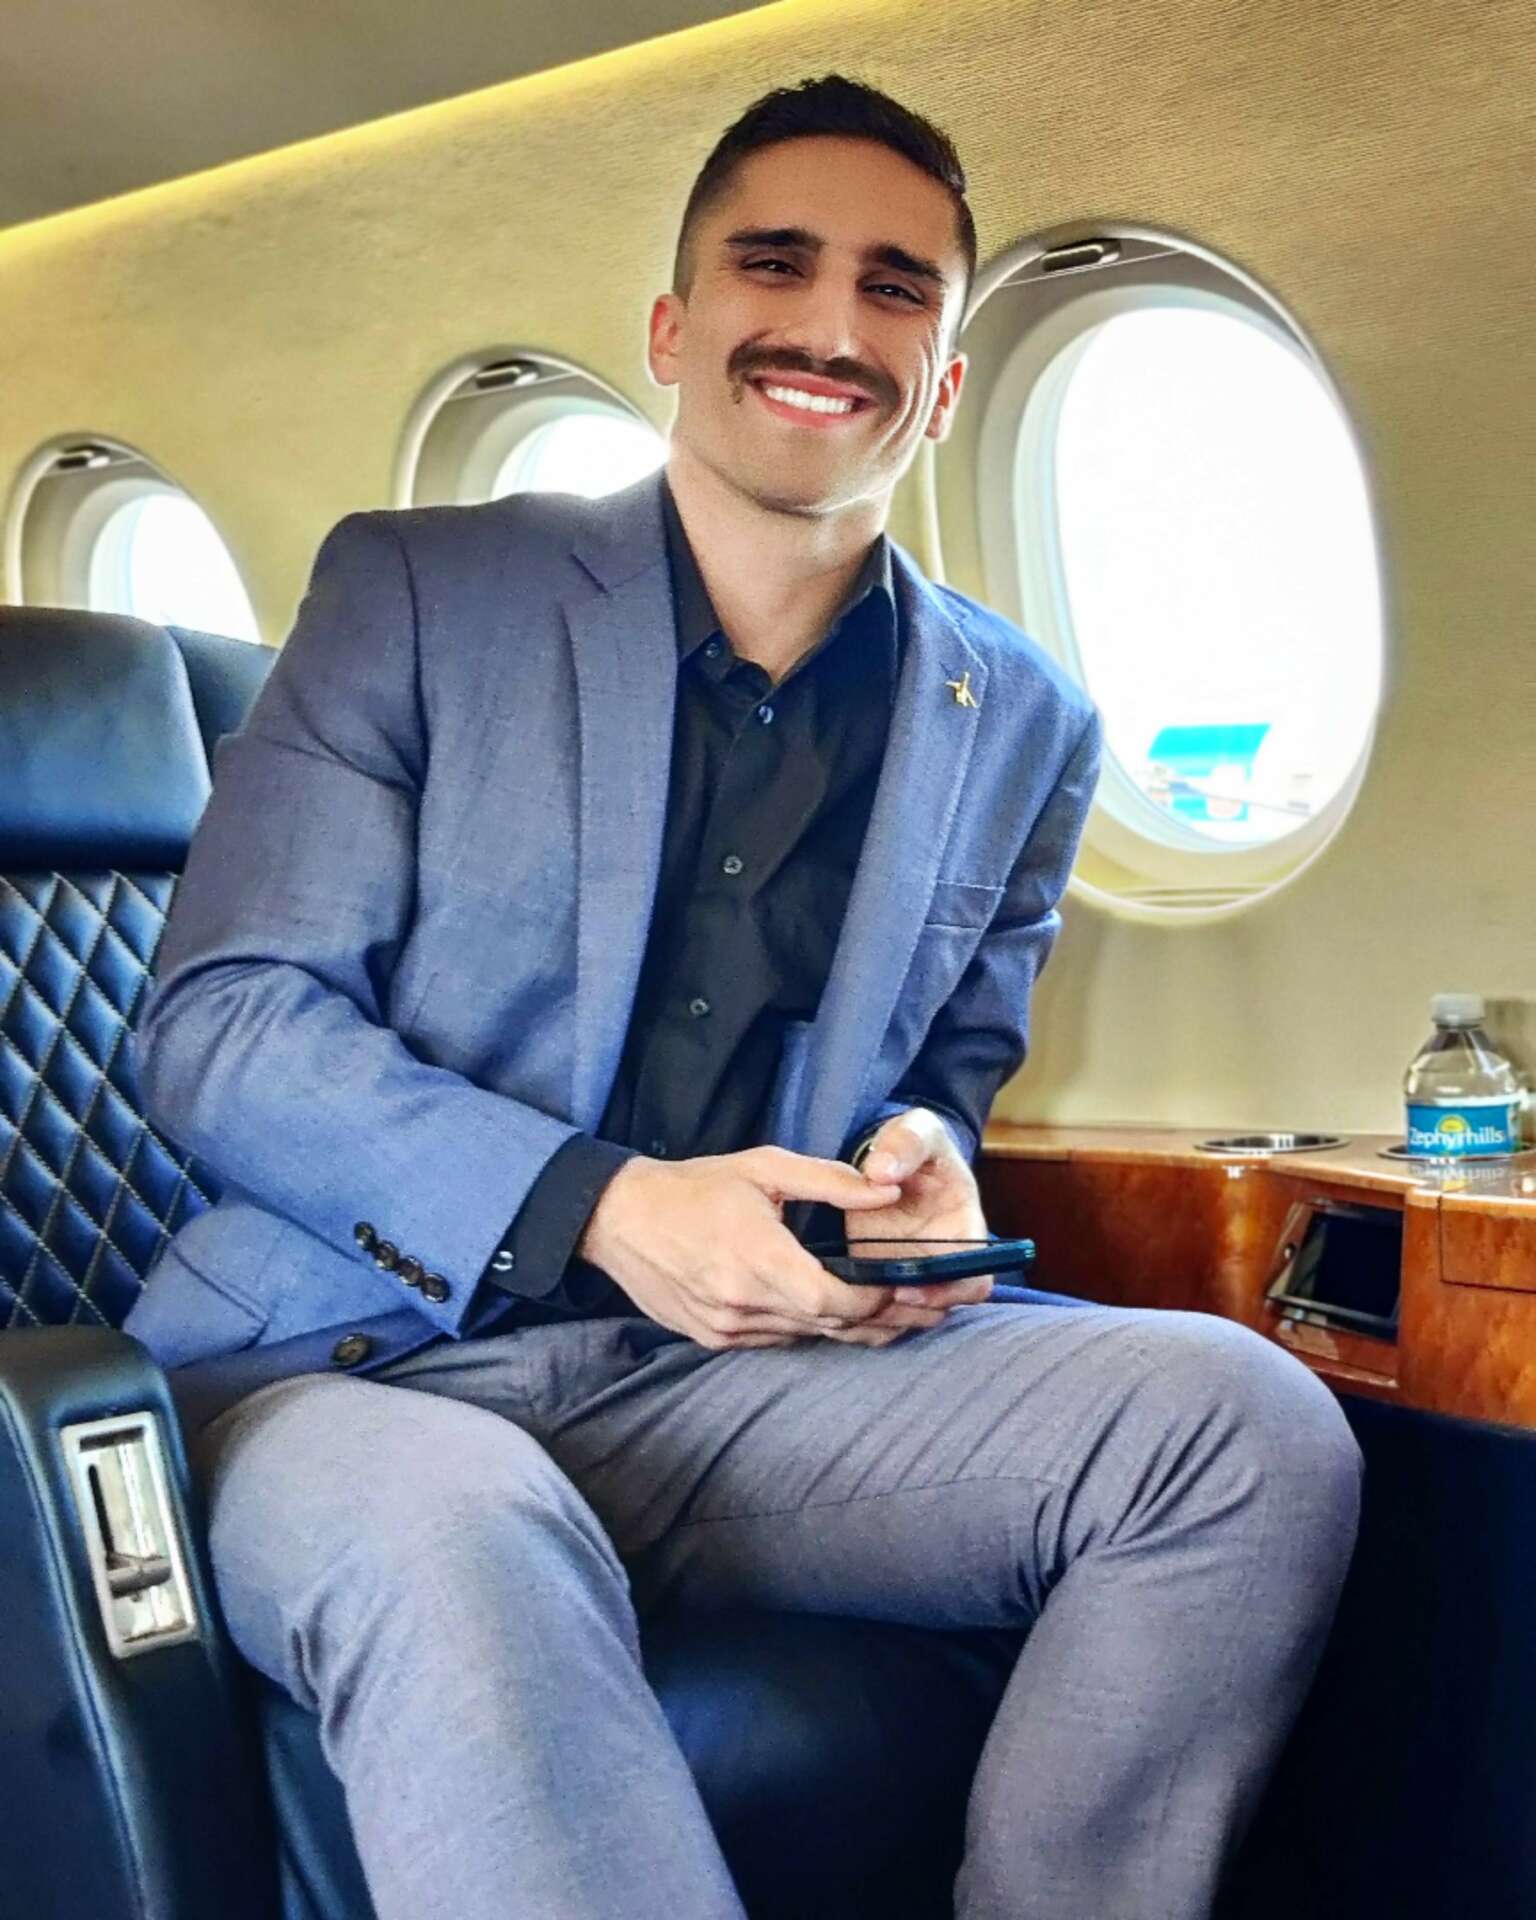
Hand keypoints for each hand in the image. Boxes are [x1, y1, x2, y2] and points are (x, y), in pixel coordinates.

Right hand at [578, 1145, 918, 1349]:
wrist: (618, 1219)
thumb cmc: (694, 1186)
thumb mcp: (764, 1167)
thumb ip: (831, 1181)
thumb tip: (889, 1189)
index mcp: (757, 1258)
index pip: (832, 1302)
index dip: (874, 1301)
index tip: (900, 1285)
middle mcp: (741, 1303)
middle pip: (825, 1327)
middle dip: (874, 1319)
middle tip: (914, 1309)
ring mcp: (725, 1327)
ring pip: (802, 1338)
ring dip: (841, 1327)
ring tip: (885, 1313)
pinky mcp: (712, 1339)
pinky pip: (773, 1340)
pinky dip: (802, 1328)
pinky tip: (825, 1314)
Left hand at [835, 1108, 994, 1345]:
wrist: (886, 1155)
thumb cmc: (911, 1143)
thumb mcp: (915, 1130)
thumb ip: (903, 1144)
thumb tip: (881, 1173)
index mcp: (965, 1229)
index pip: (975, 1279)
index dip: (949, 1291)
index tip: (907, 1288)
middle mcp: (943, 1258)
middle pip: (942, 1306)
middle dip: (908, 1311)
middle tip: (871, 1301)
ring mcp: (912, 1270)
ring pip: (908, 1315)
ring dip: (882, 1315)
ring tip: (847, 1302)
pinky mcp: (879, 1276)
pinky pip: (876, 1309)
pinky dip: (858, 1311)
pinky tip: (834, 1299)